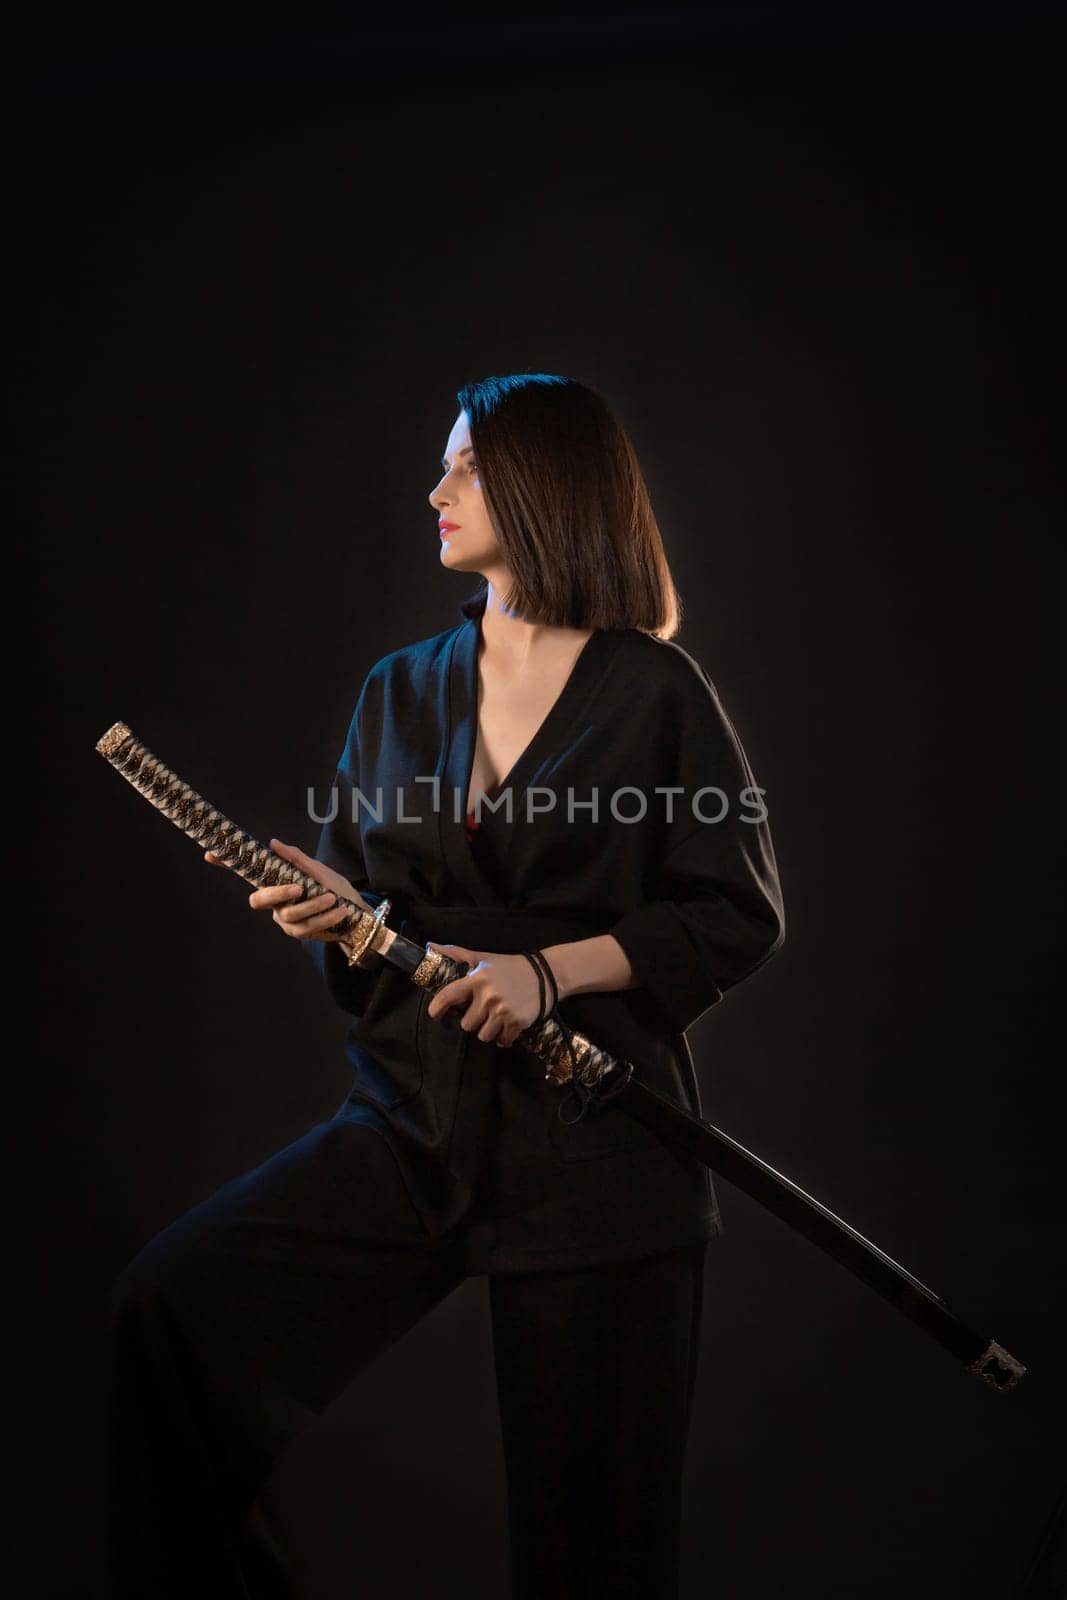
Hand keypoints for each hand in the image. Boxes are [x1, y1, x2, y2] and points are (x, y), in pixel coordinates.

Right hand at [204, 837, 373, 942]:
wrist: (355, 914)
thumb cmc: (333, 888)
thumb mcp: (318, 870)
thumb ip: (296, 860)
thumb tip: (273, 843)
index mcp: (275, 883)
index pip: (248, 873)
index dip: (227, 864)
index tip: (210, 853)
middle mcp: (274, 903)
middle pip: (259, 900)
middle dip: (276, 893)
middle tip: (298, 887)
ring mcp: (285, 920)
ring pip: (289, 914)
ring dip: (312, 906)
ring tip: (331, 898)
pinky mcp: (299, 933)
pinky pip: (307, 926)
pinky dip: (324, 917)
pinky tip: (338, 910)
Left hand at [424, 944, 546, 1047]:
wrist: (547, 974)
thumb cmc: (511, 966)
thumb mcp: (484, 958)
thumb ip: (457, 954)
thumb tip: (430, 946)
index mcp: (477, 979)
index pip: (448, 996)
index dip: (437, 1008)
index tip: (435, 1014)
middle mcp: (488, 996)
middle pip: (466, 1024)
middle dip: (473, 1020)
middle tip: (483, 1011)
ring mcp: (503, 1010)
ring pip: (483, 1035)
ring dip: (488, 1030)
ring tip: (496, 1018)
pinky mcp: (517, 1022)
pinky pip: (502, 1040)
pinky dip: (504, 1037)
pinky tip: (507, 1027)